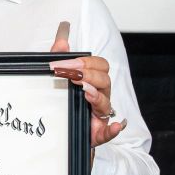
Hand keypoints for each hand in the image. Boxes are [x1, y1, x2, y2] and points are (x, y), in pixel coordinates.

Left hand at [49, 21, 126, 147]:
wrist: (60, 131)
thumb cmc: (64, 102)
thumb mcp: (59, 78)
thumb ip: (60, 59)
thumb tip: (62, 41)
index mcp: (93, 82)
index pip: (99, 65)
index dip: (84, 62)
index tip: (64, 64)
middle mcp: (100, 96)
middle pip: (105, 81)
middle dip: (89, 75)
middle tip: (71, 75)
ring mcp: (100, 115)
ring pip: (106, 103)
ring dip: (97, 96)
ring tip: (84, 91)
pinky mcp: (98, 133)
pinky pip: (109, 132)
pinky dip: (113, 129)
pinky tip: (115, 126)